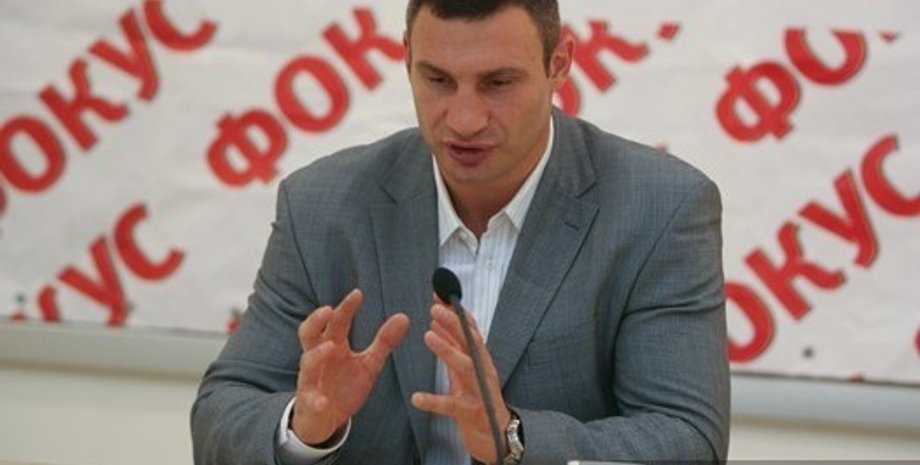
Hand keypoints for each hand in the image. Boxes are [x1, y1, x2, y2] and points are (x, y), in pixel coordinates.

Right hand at [291, 289, 409, 444]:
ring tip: (332, 347)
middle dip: (316, 321)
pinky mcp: (310, 402)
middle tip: (328, 310)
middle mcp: (318, 358)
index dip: (346, 307)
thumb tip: (404, 317)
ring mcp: (311, 379)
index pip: (337, 321)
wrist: (327, 419)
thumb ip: (384, 342)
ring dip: (317, 355)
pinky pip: (310, 400)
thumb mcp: (369, 364)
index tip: (358, 293)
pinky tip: (323, 402)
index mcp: (333, 345)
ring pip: (307, 363)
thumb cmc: (344, 386)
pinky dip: (315, 400)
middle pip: (309, 333)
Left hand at [411, 301, 510, 463]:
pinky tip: (416, 398)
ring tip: (428, 337)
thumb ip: (452, 347)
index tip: (440, 295)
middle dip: (454, 323)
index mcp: (480, 358)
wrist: (496, 435)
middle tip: (434, 309)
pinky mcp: (471, 412)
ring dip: (447, 350)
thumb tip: (435, 322)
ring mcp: (479, 390)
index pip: (470, 329)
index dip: (456, 311)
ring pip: (465, 366)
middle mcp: (483, 370)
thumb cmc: (478, 398)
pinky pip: (451, 405)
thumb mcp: (464, 369)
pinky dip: (434, 401)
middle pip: (470, 342)